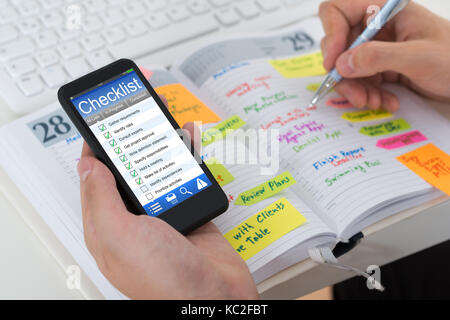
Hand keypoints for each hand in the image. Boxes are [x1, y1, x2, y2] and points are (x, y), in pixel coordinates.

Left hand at [76, 96, 258, 299]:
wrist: (216, 298)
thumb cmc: (164, 280)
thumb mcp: (120, 236)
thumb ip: (101, 200)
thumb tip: (88, 166)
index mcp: (109, 225)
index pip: (97, 177)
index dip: (98, 146)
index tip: (103, 120)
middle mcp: (135, 219)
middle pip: (132, 169)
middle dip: (135, 138)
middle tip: (137, 110)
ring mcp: (165, 215)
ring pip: (162, 170)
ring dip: (164, 144)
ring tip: (164, 118)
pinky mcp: (191, 212)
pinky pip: (189, 178)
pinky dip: (191, 158)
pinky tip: (191, 144)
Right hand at [319, 0, 449, 110]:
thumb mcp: (418, 57)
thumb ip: (378, 57)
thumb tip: (342, 63)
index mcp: (385, 10)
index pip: (339, 11)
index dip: (331, 35)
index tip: (334, 63)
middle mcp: (376, 26)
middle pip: (338, 44)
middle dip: (344, 72)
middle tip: (355, 93)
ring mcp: (377, 46)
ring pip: (346, 66)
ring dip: (356, 88)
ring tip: (374, 102)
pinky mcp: (379, 66)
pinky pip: (359, 79)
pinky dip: (368, 93)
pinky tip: (385, 101)